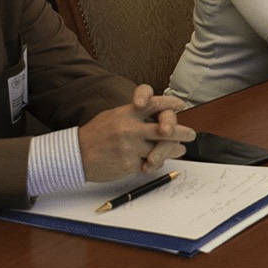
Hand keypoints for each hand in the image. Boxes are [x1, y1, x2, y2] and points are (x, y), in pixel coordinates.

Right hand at [78, 85, 196, 179]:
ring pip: (160, 149)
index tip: (181, 105)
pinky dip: (155, 164)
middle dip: (182, 132)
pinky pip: (149, 164)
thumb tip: (156, 119)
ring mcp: (130, 147)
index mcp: (127, 113)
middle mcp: (131, 128)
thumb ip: (134, 116)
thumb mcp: (113, 116)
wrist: (76, 154)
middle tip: (191, 134)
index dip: (170, 103)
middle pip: (166, 129)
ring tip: (180, 150)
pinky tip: (156, 162)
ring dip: (173, 150)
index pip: (154, 104)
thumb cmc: (95, 135)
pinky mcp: (129, 164)